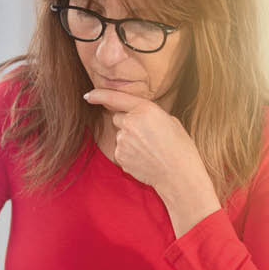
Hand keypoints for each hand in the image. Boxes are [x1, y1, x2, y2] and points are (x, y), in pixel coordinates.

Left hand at [84, 89, 221, 237]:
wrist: (178, 174)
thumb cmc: (179, 146)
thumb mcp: (170, 121)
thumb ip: (148, 114)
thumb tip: (135, 115)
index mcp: (145, 110)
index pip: (116, 98)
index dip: (100, 95)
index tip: (88, 96)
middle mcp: (130, 123)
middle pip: (119, 118)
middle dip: (129, 123)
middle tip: (147, 135)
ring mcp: (122, 141)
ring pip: (120, 135)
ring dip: (130, 140)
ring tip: (149, 149)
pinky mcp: (119, 155)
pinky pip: (120, 149)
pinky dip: (129, 153)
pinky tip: (144, 158)